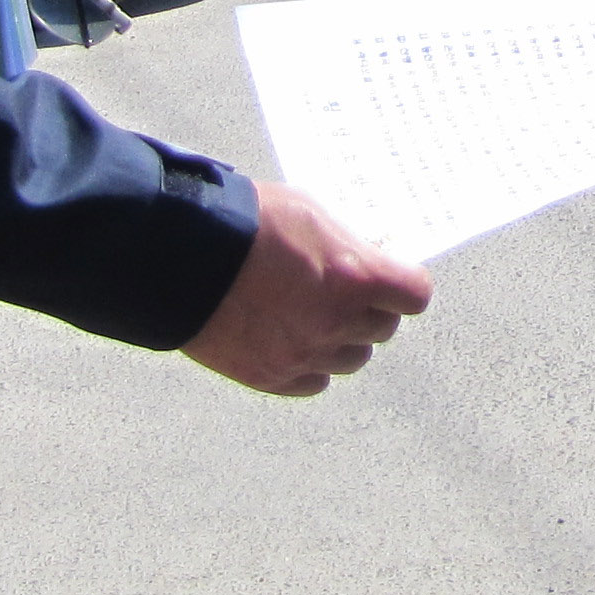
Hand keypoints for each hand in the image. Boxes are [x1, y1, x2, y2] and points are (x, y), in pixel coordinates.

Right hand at [184, 182, 433, 396]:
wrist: (181, 258)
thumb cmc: (246, 223)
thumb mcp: (308, 213)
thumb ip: (345, 243)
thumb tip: (368, 260)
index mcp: (355, 278)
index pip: (413, 295)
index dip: (404, 285)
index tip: (393, 278)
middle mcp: (336, 323)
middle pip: (382, 329)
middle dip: (370, 309)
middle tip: (348, 292)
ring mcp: (304, 355)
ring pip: (351, 359)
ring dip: (343, 339)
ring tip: (315, 315)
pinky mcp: (271, 377)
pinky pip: (314, 382)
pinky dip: (311, 365)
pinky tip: (292, 340)